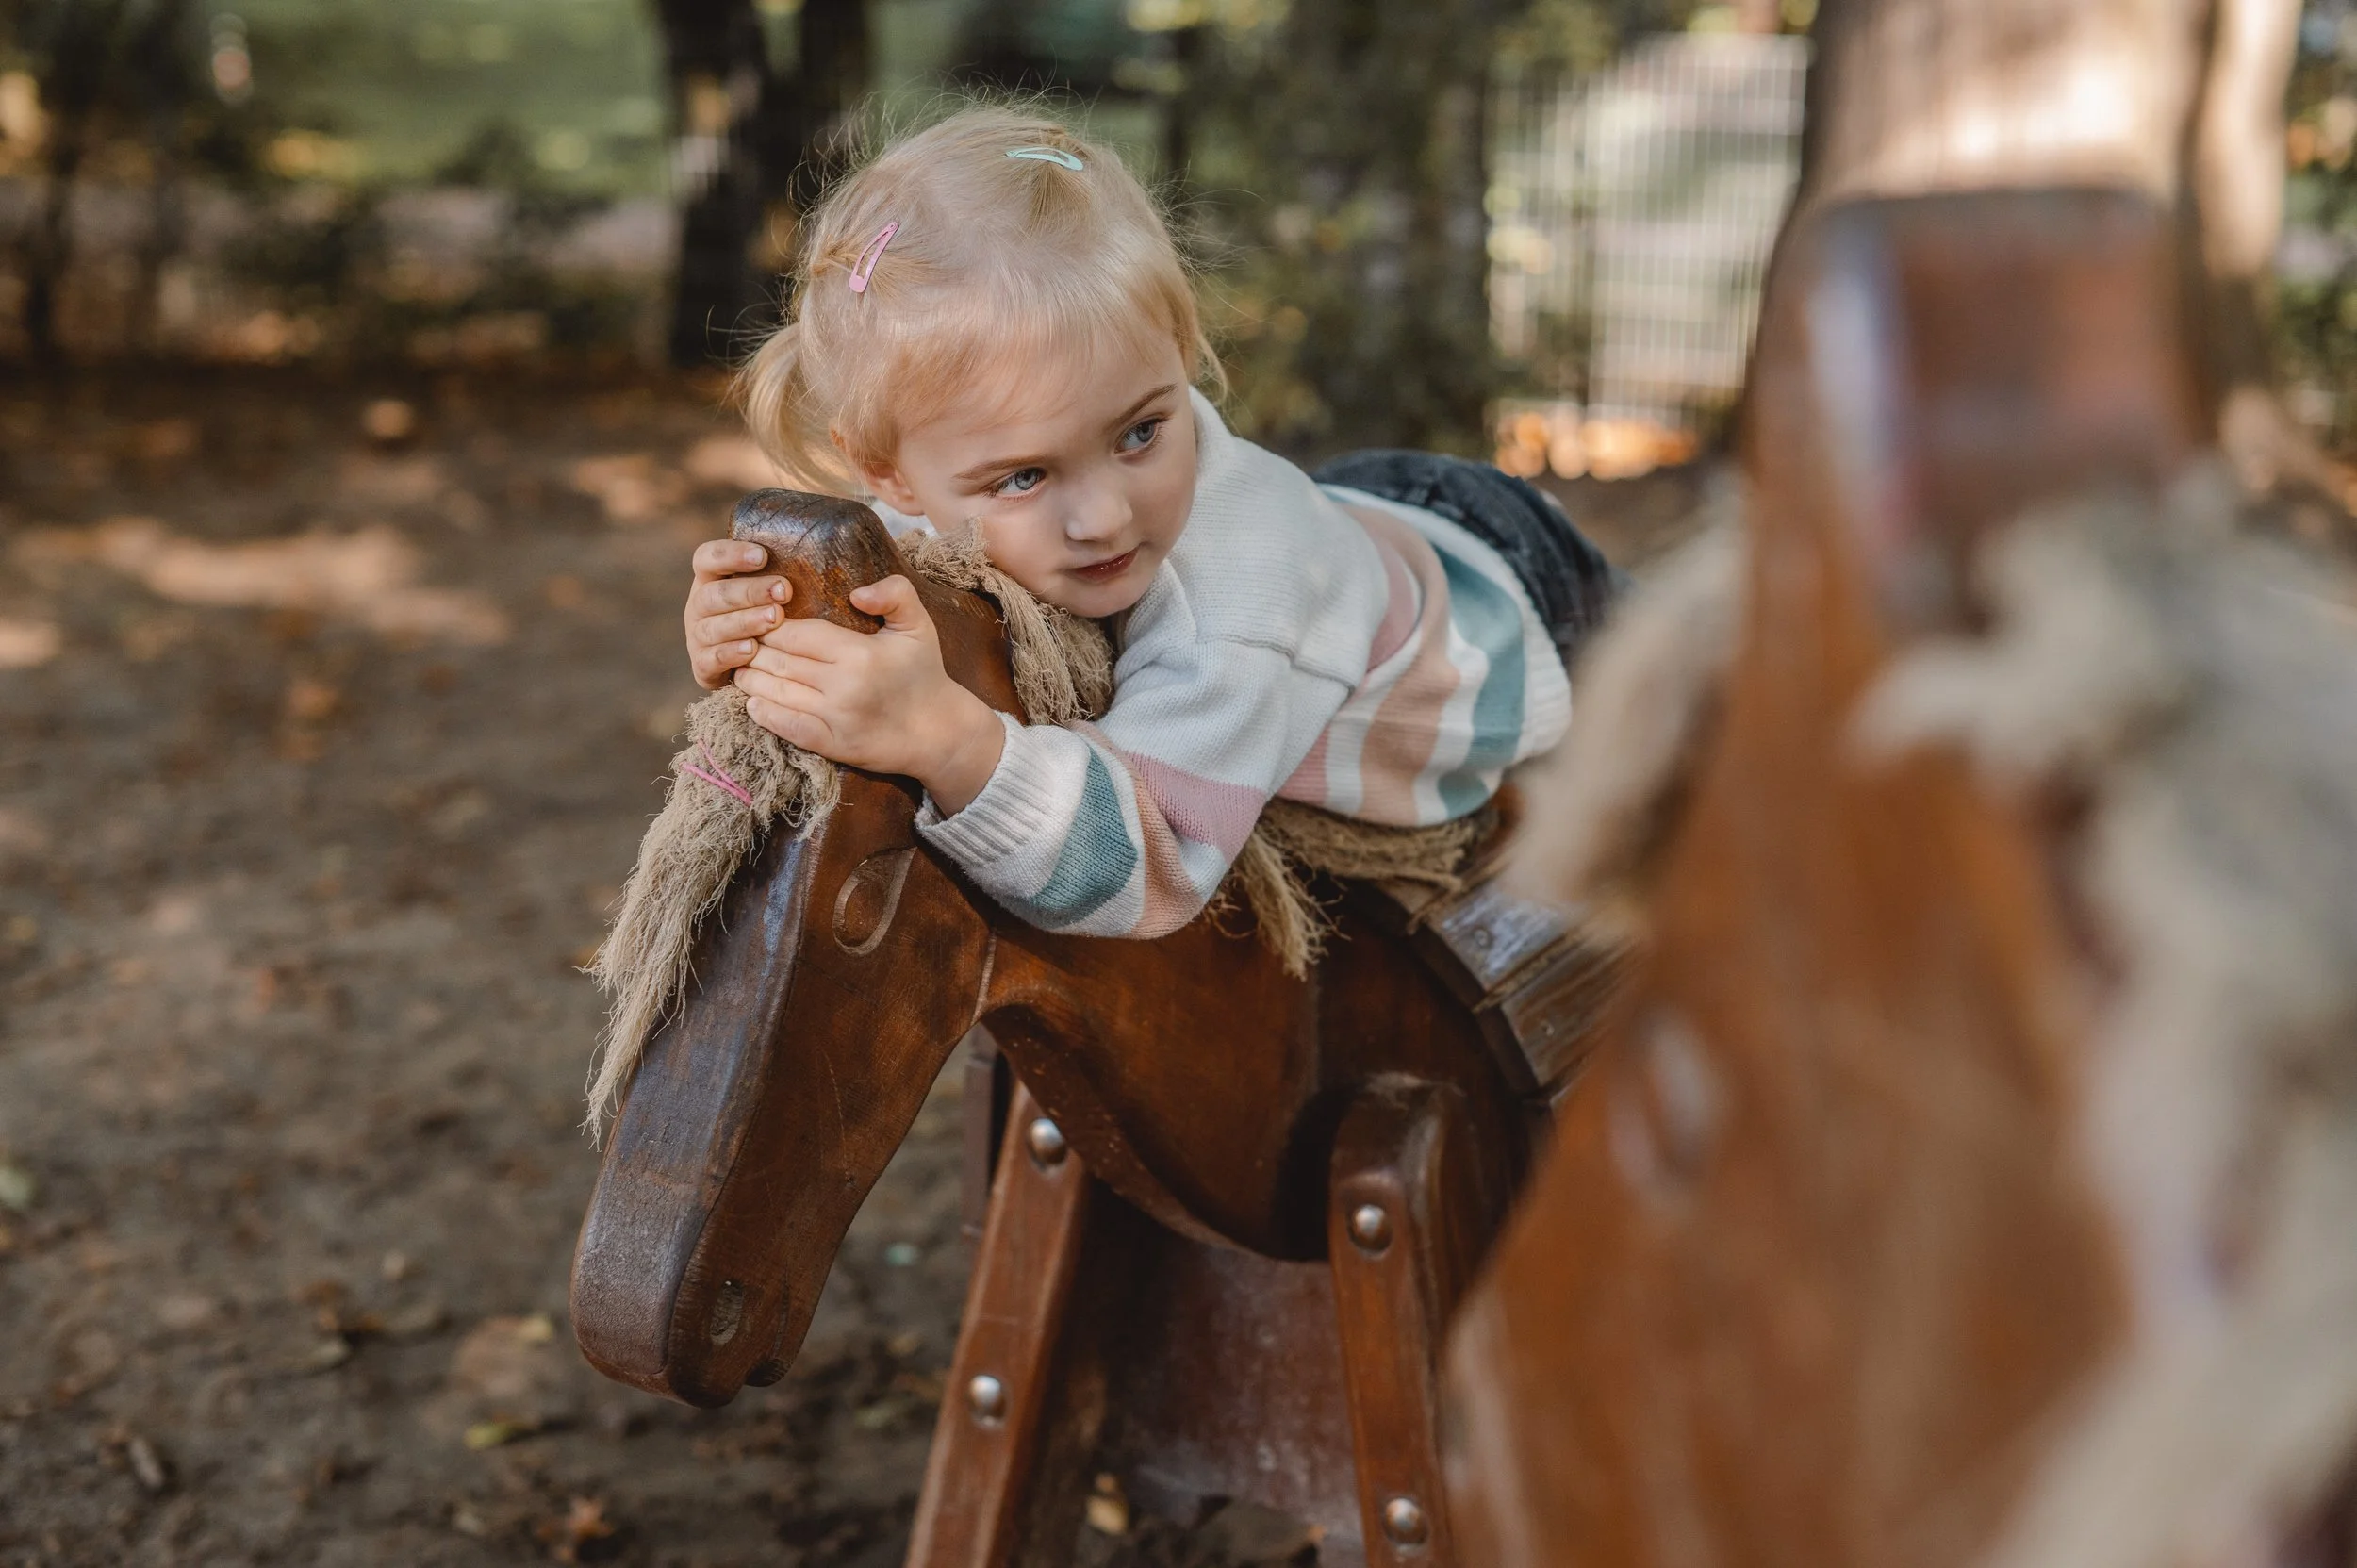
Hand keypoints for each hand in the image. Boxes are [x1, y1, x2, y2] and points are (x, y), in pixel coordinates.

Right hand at [684, 539, 790, 690]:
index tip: (762, 556)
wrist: (754, 667)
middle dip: (749, 591)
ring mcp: (698, 636)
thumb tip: (830, 567)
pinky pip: (712, 659)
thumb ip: (782, 576)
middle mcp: (700, 606)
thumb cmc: (768, 616)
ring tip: (774, 618)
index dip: (730, 554)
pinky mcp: (702, 665)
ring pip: (713, 627)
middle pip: (713, 594)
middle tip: (784, 591)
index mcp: (711, 580)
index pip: (707, 558)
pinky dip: (731, 653)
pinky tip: (752, 650)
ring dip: (745, 621)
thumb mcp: (770, 592)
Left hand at [732, 575, 1006, 811]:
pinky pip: (785, 727)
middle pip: (779, 662)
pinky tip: (752, 702)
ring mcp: (834, 719)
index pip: (796, 634)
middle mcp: (843, 688)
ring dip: (751, 679)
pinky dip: (763, 714)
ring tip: (742, 666)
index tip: (761, 618)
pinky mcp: (831, 744)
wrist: (938, 733)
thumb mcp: (919, 626)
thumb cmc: (923, 673)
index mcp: (859, 654)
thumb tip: (856, 593)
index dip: (771, 625)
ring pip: (775, 693)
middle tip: (741, 640)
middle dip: (755, 649)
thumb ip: (895, 593)